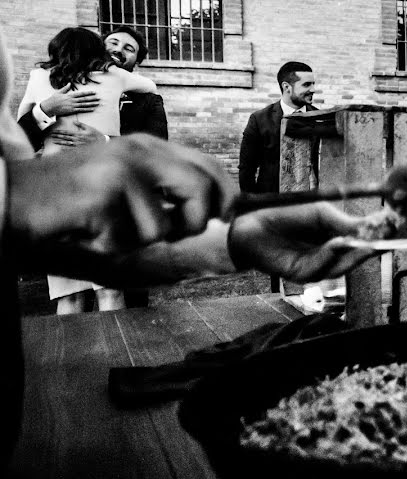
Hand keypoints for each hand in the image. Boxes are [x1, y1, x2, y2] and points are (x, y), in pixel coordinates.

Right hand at [6, 134, 234, 258]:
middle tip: (168, 233)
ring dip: (139, 240)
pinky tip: (88, 229)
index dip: (227, 195)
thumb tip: (216, 212)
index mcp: (150, 146)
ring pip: (166, 226)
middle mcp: (139, 151)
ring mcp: (121, 170)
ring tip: (109, 226)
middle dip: (194, 223)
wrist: (14, 197)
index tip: (225, 218)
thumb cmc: (74, 200)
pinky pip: (129, 240)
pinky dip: (110, 245)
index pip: (209, 165)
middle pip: (202, 190)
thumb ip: (166, 190)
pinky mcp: (102, 193)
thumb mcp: (127, 185)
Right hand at [39, 84, 99, 116]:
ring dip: (91, 104)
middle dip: (92, 98)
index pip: (81, 94)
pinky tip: (92, 109)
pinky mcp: (71, 110)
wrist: (49, 106)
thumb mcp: (59, 92)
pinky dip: (87, 109)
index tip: (94, 92)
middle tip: (99, 98)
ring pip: (84, 104)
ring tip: (97, 103)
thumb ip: (65, 88)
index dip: (88, 93)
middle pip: (84, 99)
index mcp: (70, 95)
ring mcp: (72, 105)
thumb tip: (69, 83)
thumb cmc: (53, 99)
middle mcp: (72, 100)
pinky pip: (81, 110)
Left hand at [48, 121, 104, 146]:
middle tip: (51, 135)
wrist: (102, 143)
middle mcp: (77, 140)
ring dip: (60, 142)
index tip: (54, 131)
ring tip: (54, 141)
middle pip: (65, 138)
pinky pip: (72, 149)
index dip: (60, 132)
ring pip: (67, 144)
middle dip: (58, 136)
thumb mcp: (89, 128)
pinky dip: (66, 149)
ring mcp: (79, 145)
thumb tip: (74, 121)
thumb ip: (81, 125)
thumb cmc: (96, 135)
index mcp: (79, 134)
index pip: (67, 132)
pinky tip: (61, 148)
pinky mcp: (81, 149)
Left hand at [228, 202, 379, 282]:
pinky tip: (336, 244)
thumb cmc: (286, 214)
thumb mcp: (321, 213)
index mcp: (338, 238)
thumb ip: (344, 222)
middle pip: (357, 257)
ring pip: (342, 266)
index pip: (363, 239)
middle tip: (384, 240)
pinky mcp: (303, 275)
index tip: (395, 229)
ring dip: (353, 254)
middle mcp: (331, 255)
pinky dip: (330, 256)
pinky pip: (322, 269)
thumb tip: (370, 227)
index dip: (379, 236)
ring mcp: (318, 267)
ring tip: (362, 241)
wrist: (252, 225)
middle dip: (371, 248)